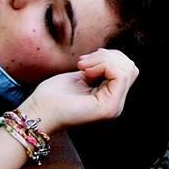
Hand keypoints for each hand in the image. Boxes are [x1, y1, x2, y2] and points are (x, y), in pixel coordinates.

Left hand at [20, 48, 138, 134]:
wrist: (38, 112)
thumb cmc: (52, 95)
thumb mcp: (81, 77)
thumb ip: (99, 70)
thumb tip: (113, 56)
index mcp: (109, 97)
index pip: (126, 69)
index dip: (108, 57)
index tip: (84, 61)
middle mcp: (116, 104)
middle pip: (130, 67)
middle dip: (107, 56)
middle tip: (83, 62)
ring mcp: (114, 107)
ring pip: (127, 69)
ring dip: (103, 59)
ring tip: (82, 67)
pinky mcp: (109, 107)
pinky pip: (120, 75)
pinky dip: (102, 65)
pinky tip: (85, 73)